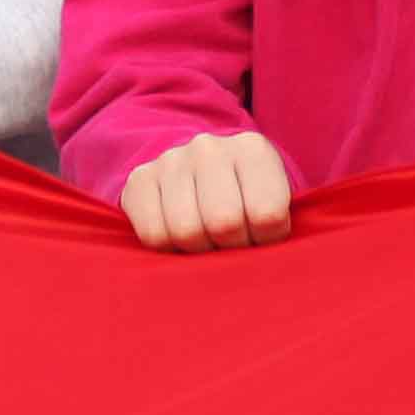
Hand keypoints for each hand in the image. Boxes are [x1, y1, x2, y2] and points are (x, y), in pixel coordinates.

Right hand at [118, 130, 295, 254]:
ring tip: (207, 241)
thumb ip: (274, 226)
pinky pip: (154, 235)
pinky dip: (169, 248)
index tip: (263, 236)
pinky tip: (181, 238)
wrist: (201, 175)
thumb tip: (260, 265)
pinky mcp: (140, 179)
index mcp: (253, 150)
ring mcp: (171, 160)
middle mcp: (209, 148)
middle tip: (232, 243)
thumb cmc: (246, 201)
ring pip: (186, 231)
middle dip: (231, 247)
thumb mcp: (275, 202)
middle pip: (223, 223)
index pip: (267, 215)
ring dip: (199, 250)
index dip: (267, 240)